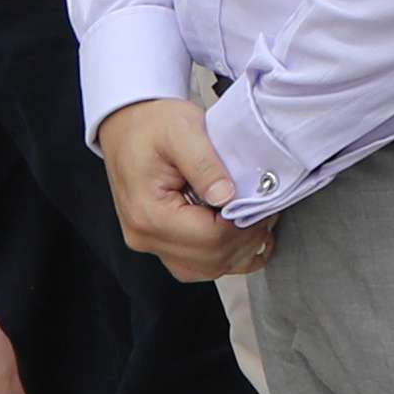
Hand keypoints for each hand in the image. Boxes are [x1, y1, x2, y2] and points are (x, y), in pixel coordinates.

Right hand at [97, 95, 265, 282]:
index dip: (245, 228)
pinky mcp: (159, 240)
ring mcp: (150, 242)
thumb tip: (227, 197)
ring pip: (205, 269)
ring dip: (237, 252)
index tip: (265, 207)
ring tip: (257, 223)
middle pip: (210, 260)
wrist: (126, 124)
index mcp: (149, 213)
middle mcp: (144, 236)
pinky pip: (196, 264)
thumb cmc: (151, 124)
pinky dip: (223, 255)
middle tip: (267, 214)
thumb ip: (205, 165)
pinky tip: (243, 237)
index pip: (210, 239)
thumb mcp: (181, 131)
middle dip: (246, 240)